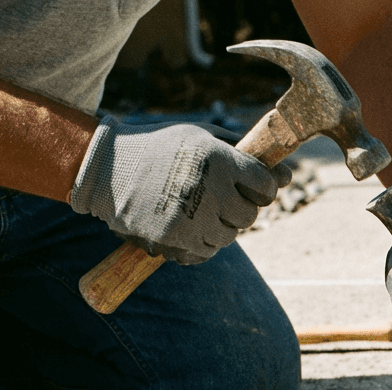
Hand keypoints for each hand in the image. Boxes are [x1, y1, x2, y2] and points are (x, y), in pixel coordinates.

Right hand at [69, 116, 290, 263]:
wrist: (104, 167)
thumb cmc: (160, 148)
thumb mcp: (201, 135)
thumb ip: (243, 151)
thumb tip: (287, 175)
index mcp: (219, 158)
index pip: (266, 185)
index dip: (261, 186)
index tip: (249, 185)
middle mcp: (209, 188)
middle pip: (250, 214)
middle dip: (239, 207)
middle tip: (218, 197)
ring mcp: (193, 216)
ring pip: (230, 236)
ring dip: (219, 226)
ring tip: (196, 208)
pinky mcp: (175, 238)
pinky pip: (207, 252)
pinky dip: (201, 243)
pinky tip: (186, 224)